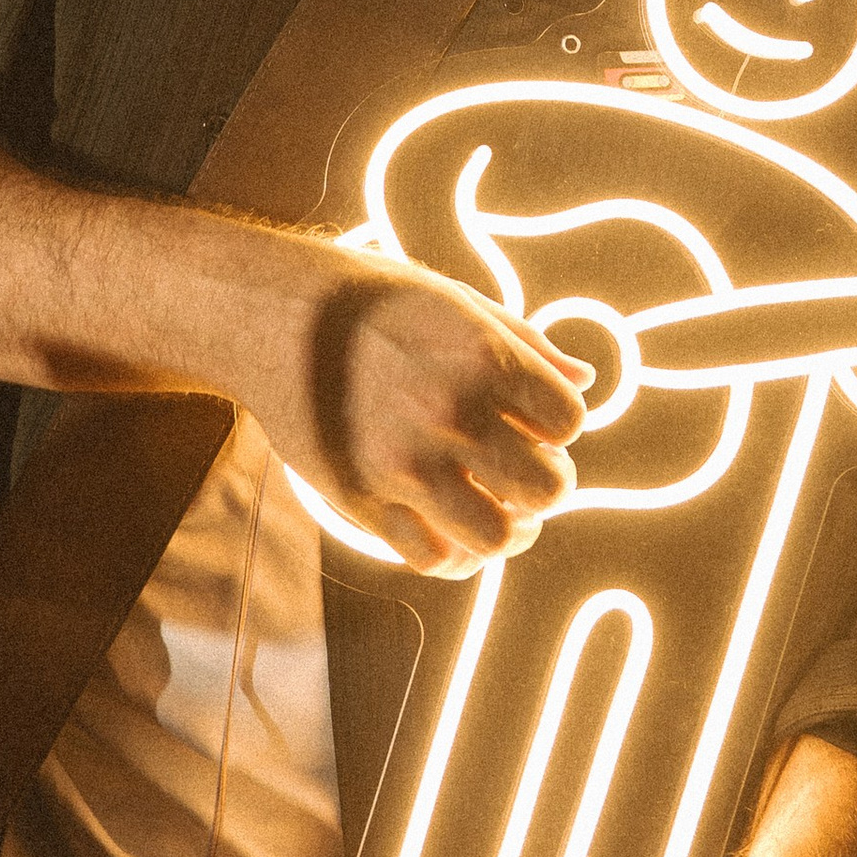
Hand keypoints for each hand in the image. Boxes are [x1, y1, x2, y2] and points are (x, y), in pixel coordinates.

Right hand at [241, 235, 589, 575]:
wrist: (272, 314)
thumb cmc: (370, 299)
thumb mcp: (456, 300)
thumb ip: (524, 341)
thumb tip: (585, 376)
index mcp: (484, 359)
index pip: (568, 421)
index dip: (560, 426)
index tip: (537, 423)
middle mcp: (452, 415)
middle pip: (547, 488)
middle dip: (547, 485)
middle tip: (525, 474)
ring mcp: (406, 463)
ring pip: (496, 537)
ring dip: (509, 530)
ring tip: (499, 512)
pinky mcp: (362, 499)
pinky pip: (431, 557)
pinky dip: (454, 555)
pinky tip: (452, 533)